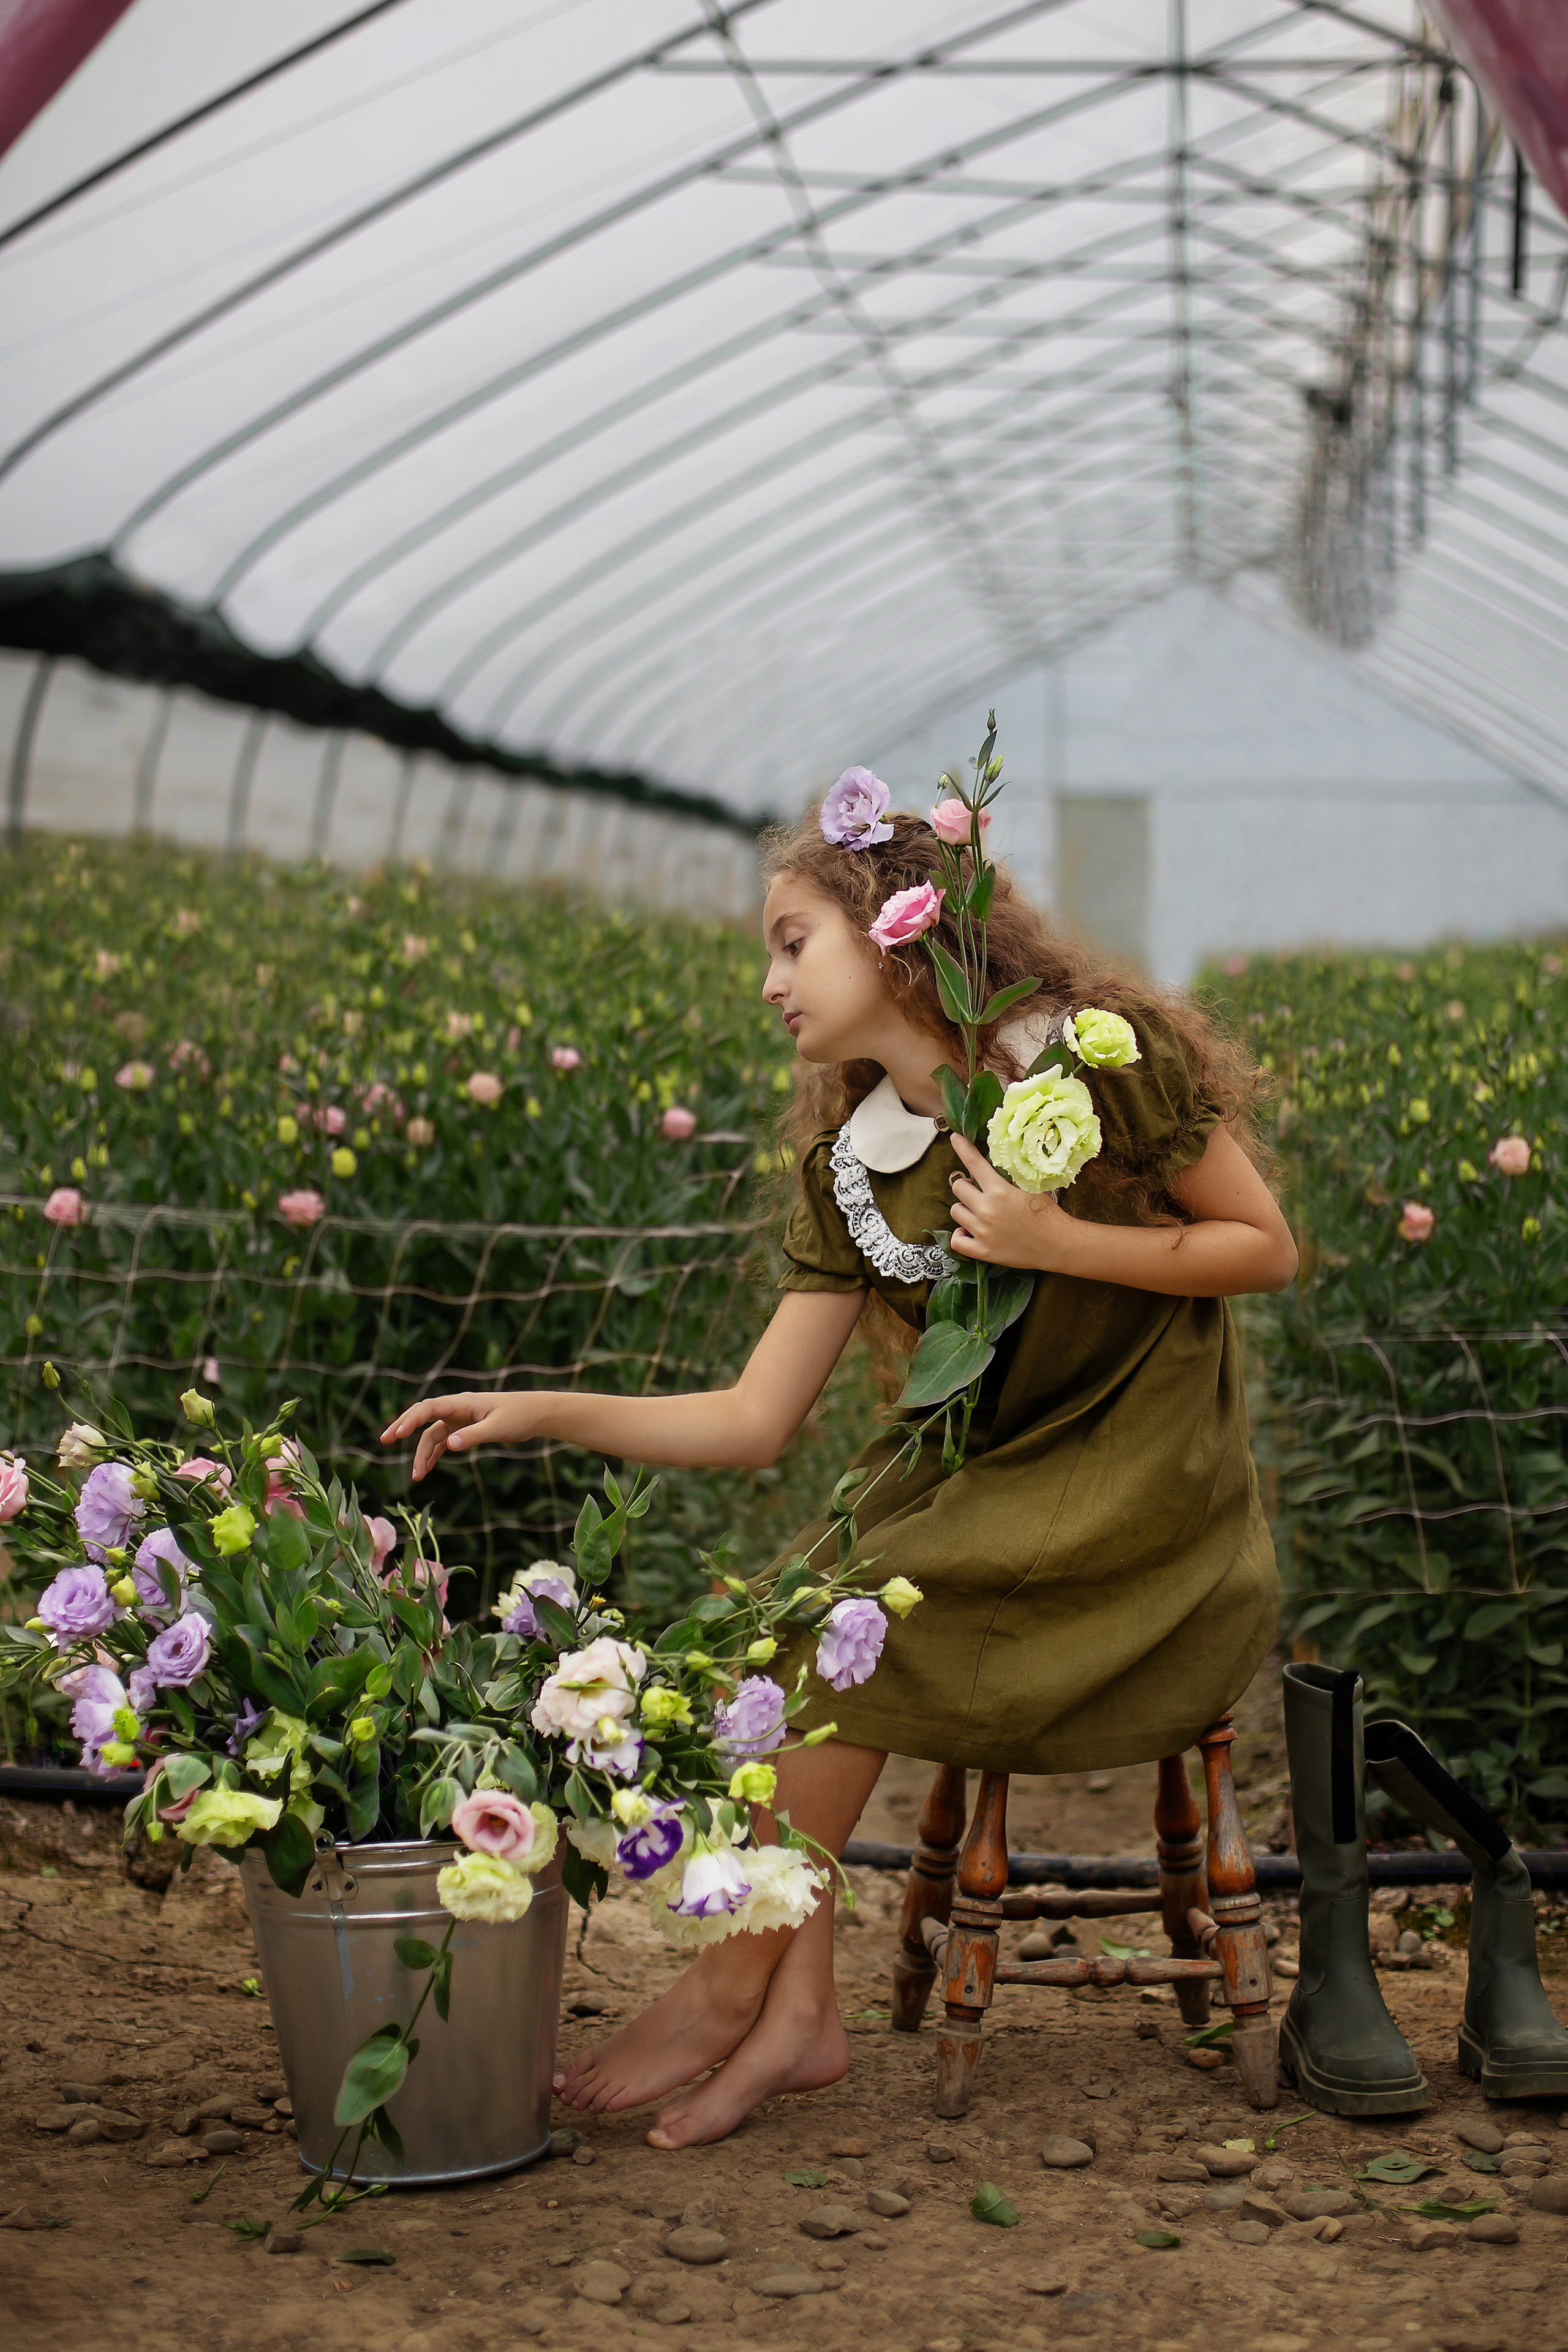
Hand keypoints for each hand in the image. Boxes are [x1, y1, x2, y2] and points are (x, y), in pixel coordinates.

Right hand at [380, 1391, 544, 1480]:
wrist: (537, 1413)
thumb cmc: (519, 1416)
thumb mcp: (497, 1427)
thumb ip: (473, 1436)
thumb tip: (448, 1445)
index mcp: (462, 1403)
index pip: (428, 1408)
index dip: (409, 1420)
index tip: (396, 1434)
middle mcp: (457, 1408)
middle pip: (423, 1417)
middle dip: (404, 1428)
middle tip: (385, 1441)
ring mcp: (460, 1419)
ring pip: (433, 1434)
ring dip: (423, 1453)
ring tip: (417, 1476)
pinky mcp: (466, 1429)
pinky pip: (443, 1440)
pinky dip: (435, 1453)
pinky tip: (427, 1468)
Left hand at [947, 1133, 1074, 1271]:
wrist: (1058, 1245)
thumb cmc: (1047, 1214)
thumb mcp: (1031, 1188)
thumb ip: (1011, 1177)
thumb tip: (998, 1164)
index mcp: (999, 1191)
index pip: (973, 1163)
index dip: (961, 1148)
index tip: (954, 1139)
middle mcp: (986, 1210)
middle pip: (958, 1187)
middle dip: (966, 1185)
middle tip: (978, 1190)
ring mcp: (982, 1232)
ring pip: (955, 1212)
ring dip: (964, 1208)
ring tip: (977, 1211)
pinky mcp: (983, 1251)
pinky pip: (956, 1241)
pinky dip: (960, 1235)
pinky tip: (970, 1231)